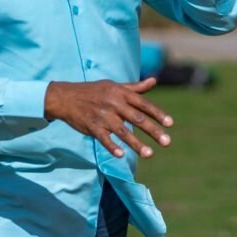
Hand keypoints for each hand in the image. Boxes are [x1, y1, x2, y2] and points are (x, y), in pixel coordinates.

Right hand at [44, 78, 173, 157]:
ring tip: (150, 154)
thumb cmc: (94, 91)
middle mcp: (114, 104)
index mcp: (121, 93)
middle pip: (137, 119)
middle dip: (153, 131)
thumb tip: (154, 81)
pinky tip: (121, 155)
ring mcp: (103, 117)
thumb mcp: (114, 86)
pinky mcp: (92, 127)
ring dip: (137, 144)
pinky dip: (112, 147)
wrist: (66, 97)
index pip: (143, 104)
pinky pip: (104, 139)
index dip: (158, 113)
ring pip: (123, 132)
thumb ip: (135, 87)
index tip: (170, 124)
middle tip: (167, 142)